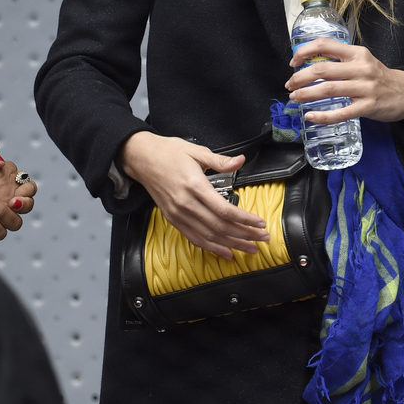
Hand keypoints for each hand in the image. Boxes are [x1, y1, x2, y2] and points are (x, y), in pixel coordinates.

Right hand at [120, 132, 270, 259]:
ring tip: (250, 249)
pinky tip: (226, 252)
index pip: (224, 209)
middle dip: (244, 234)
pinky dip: (212, 248)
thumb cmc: (167, 153)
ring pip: (209, 236)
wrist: (141, 159)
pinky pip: (195, 238)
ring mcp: (178, 214)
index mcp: (194, 185)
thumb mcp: (196, 151)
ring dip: (232, 244)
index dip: (244, 219)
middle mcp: (186, 203)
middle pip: (220, 226)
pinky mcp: (173, 220)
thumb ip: (220, 160)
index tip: (260, 222)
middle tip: (262, 238)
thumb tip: (240, 160)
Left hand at [287, 41, 403, 127]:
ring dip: (306, 94)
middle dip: (300, 78)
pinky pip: (341, 112)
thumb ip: (341, 60)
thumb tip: (310, 64)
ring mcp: (365, 87)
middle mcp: (361, 67)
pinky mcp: (368, 106)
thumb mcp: (363, 60)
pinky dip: (323, 116)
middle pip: (322, 69)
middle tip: (290, 85)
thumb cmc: (379, 77)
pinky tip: (311, 116)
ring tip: (295, 98)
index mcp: (357, 53)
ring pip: (328, 89)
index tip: (294, 62)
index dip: (304, 52)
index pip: (324, 45)